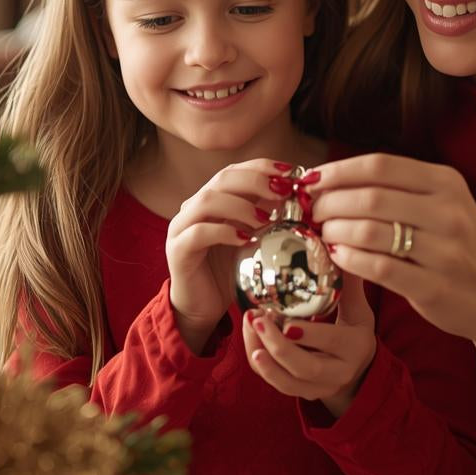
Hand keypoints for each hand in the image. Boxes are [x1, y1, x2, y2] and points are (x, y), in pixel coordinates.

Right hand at [166, 158, 283, 353]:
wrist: (202, 307)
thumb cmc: (230, 272)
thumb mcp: (253, 241)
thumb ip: (268, 218)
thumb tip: (298, 199)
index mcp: (212, 199)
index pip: (235, 170)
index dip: (262, 167)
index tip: (291, 172)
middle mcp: (193, 207)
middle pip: (222, 178)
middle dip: (256, 181)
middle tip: (282, 192)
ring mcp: (181, 227)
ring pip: (208, 200)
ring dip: (241, 205)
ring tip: (265, 219)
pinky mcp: (177, 250)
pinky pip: (198, 232)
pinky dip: (224, 231)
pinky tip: (245, 239)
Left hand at [242, 283, 376, 416]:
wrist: (357, 368)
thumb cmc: (353, 330)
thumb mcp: (358, 309)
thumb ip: (349, 284)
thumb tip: (337, 247)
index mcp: (355, 347)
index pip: (332, 341)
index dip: (309, 334)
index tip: (286, 322)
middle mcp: (339, 373)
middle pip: (305, 367)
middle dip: (278, 346)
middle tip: (258, 319)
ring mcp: (319, 387)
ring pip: (286, 381)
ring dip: (264, 358)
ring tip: (249, 328)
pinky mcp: (301, 393)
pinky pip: (276, 383)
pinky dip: (261, 365)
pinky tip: (251, 340)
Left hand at [307, 153, 475, 442]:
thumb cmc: (456, 248)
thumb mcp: (440, 206)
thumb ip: (396, 191)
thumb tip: (330, 180)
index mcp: (446, 182)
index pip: (379, 165)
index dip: (337, 171)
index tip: (310, 181)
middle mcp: (449, 211)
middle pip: (369, 196)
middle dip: (330, 202)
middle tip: (312, 211)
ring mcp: (444, 250)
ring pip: (370, 231)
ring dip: (335, 230)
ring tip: (323, 232)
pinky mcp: (434, 286)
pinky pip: (378, 268)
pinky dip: (349, 259)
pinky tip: (337, 256)